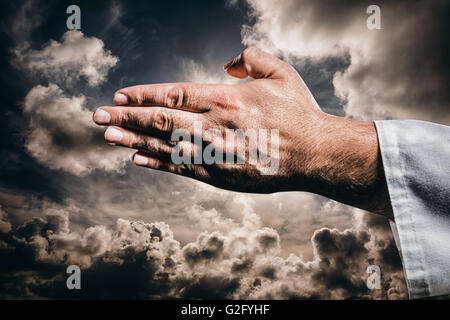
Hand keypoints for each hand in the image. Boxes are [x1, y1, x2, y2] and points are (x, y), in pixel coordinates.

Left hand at [93, 47, 391, 216]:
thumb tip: (227, 62)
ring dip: (133, 141)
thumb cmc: (299, 112)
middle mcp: (216, 125)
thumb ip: (251, 58)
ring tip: (107, 137)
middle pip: (161, 120)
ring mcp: (216, 152)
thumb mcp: (281, 73)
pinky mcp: (221, 175)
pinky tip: (137, 159)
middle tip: (96, 116)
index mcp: (227, 98)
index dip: (144, 95)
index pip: (175, 94)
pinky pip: (182, 168)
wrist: (315, 154)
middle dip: (126, 117)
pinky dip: (158, 163)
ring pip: (166, 146)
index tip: (120, 96)